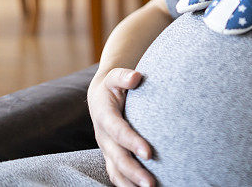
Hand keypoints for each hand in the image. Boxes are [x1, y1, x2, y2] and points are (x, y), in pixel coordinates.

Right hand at [88, 68, 154, 186]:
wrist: (100, 98)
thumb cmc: (113, 86)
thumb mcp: (114, 77)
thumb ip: (123, 76)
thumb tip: (136, 76)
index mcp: (105, 116)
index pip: (119, 131)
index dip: (132, 142)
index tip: (149, 153)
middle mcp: (104, 136)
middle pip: (118, 158)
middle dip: (134, 171)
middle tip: (151, 183)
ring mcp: (107, 148)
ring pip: (116, 170)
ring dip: (131, 182)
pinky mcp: (111, 156)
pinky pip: (117, 174)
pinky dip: (127, 185)